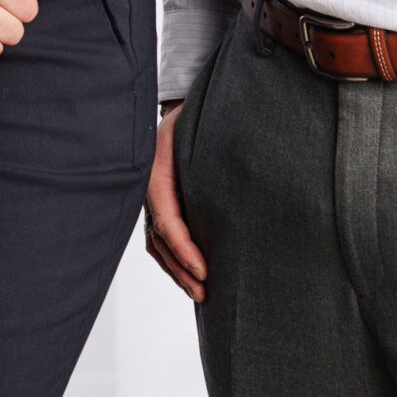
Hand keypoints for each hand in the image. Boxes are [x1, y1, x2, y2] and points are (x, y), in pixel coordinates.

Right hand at [141, 102, 206, 299]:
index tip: (204, 270)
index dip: (182, 248)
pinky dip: (173, 258)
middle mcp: (150, 187)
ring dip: (176, 269)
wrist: (186, 104)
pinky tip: (191, 273)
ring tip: (199, 292)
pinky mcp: (161, 202)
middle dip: (180, 268)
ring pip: (157, 243)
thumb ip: (215, 149)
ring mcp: (153, 196)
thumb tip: (246, 172)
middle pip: (159, 238)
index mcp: (157, 170)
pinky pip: (160, 238)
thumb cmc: (199, 115)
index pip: (166, 218)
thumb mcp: (202, 127)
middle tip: (205, 292)